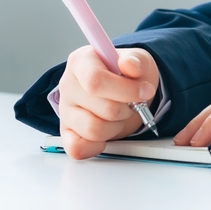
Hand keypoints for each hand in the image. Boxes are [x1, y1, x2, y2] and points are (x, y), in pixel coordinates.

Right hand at [57, 45, 158, 160]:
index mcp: (81, 62)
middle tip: (132, 102)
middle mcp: (67, 86)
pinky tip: (107, 131)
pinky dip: (97, 146)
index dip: (125, 90)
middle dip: (127, 108)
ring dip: (116, 126)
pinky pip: (78, 149)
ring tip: (119, 114)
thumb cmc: (127, 74)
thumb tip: (128, 65)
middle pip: (102, 107)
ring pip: (93, 130)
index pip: (95, 81)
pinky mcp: (67, 133)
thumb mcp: (138, 60)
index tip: (145, 91)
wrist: (122, 90)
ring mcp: (65, 111)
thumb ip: (136, 61)